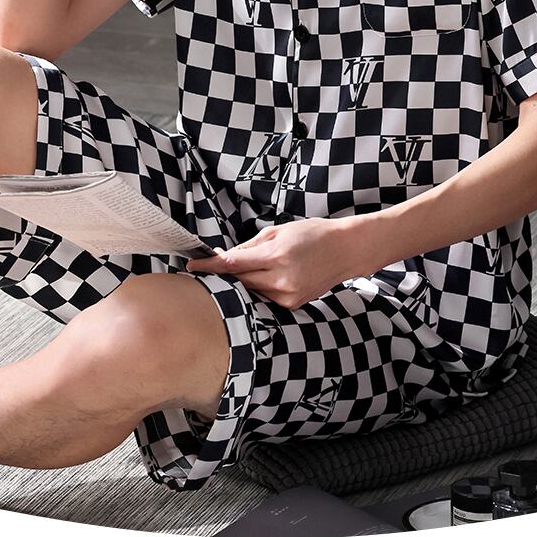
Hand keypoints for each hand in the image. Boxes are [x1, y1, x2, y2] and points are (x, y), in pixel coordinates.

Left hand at [186, 218, 356, 308]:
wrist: (345, 250)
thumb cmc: (312, 234)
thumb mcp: (278, 231)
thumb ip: (249, 246)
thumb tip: (225, 257)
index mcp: (276, 255)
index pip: (233, 264)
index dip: (210, 266)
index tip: (192, 265)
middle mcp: (282, 279)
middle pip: (239, 281)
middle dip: (225, 274)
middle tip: (209, 267)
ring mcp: (288, 295)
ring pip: (251, 291)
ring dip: (242, 282)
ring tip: (244, 270)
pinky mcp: (293, 305)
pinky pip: (265, 298)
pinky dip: (259, 289)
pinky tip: (263, 279)